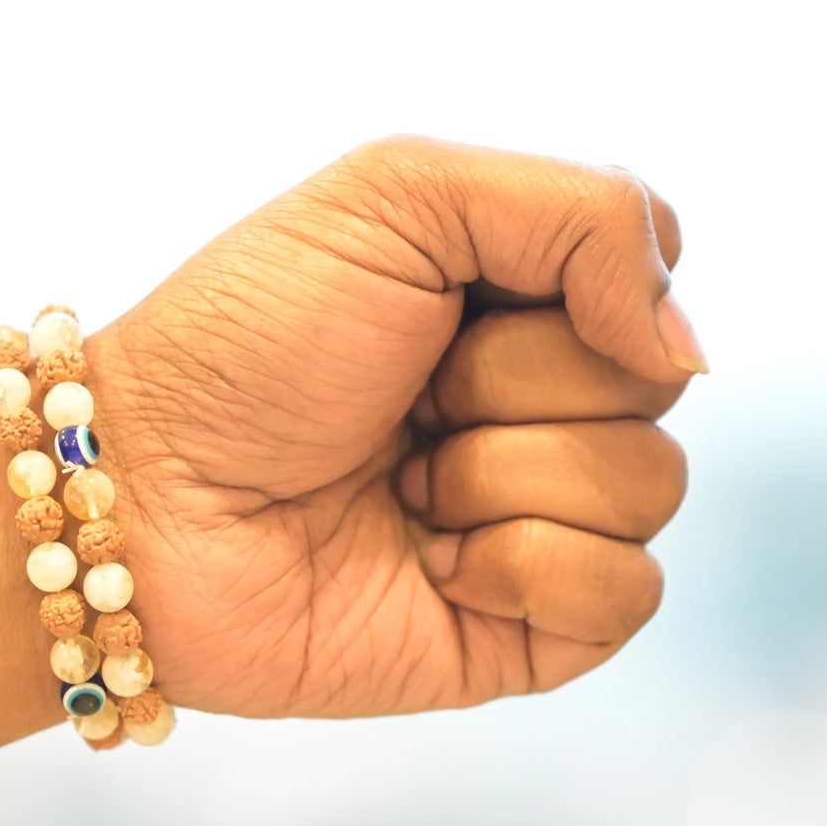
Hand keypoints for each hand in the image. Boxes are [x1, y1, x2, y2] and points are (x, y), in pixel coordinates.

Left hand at [83, 135, 702, 718]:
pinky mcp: (519, 627)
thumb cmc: (243, 343)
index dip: (562, 292)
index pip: (645, 287)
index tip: (443, 306)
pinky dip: (528, 565)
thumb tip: (687, 350)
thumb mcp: (398, 198)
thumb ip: (581, 215)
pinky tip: (429, 559)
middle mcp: (530, 413)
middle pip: (654, 388)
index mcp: (508, 309)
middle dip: (508, 383)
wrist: (139, 496)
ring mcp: (529, 522)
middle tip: (397, 403)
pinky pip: (627, 596)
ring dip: (502, 473)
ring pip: (649, 487)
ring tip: (396, 485)